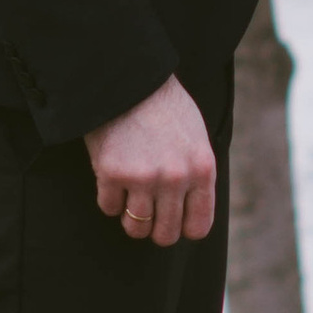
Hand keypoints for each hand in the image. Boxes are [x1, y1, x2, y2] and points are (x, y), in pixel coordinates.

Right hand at [85, 74, 216, 247]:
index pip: (198, 226)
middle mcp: (176, 178)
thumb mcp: (196, 138)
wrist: (129, 79)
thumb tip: (189, 212)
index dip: (184, 228)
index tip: (173, 221)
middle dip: (155, 229)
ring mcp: (143, 177)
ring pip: (136, 228)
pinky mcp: (112, 173)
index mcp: (202, 169)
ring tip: (130, 198)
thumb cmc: (164, 107)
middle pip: (166, 234)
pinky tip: (112, 178)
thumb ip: (196, 174)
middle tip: (148, 215)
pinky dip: (109, 198)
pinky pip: (109, 208)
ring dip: (130, 218)